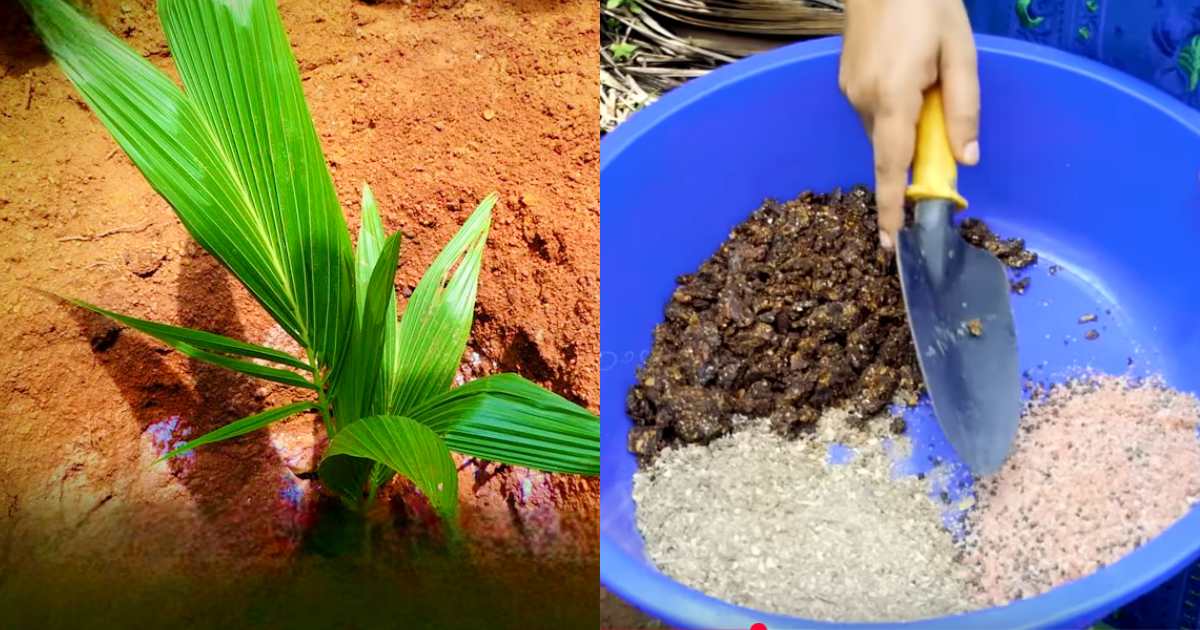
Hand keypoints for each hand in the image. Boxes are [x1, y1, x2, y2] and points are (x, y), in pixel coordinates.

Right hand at [838, 0, 978, 248]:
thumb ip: (964, 110)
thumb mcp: (960, 53)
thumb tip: (965, 160)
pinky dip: (893, 110)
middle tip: (939, 125)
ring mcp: (850, 91)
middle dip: (913, 154)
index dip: (893, 207)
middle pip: (890, 149)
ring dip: (905, 125)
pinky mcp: (846, 82)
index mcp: (893, 97)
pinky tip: (908, 76)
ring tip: (926, 80)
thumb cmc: (927, 4)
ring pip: (882, 130)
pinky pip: (873, 111)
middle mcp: (863, 101)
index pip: (891, 166)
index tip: (891, 243)